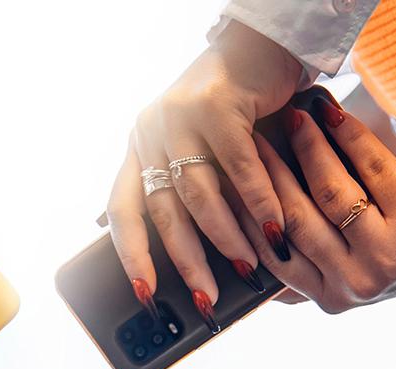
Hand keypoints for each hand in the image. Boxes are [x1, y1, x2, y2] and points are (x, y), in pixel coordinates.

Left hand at [107, 21, 301, 306]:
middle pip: (164, 213)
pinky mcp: (215, 104)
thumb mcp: (203, 153)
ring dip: (226, 237)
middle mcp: (150, 133)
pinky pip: (238, 168)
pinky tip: (273, 228)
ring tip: (246, 265)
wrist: (263, 44)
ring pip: (200, 195)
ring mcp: (179, 117)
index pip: (122, 211)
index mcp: (140, 148)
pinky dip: (258, 202)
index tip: (145, 292)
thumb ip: (194, 194)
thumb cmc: (236, 109)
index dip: (131, 255)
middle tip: (206, 297)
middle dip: (187, 262)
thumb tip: (201, 258)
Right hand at [236, 96, 395, 311]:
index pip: (273, 251)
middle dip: (269, 173)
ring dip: (307, 148)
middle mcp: (355, 283)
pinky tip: (330, 113)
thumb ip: (302, 271)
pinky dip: (348, 135)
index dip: (248, 211)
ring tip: (291, 118)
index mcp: (329, 298)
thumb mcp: (346, 274)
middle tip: (249, 139)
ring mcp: (387, 254)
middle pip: (294, 221)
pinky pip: (372, 167)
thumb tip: (242, 250)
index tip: (230, 174)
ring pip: (330, 193)